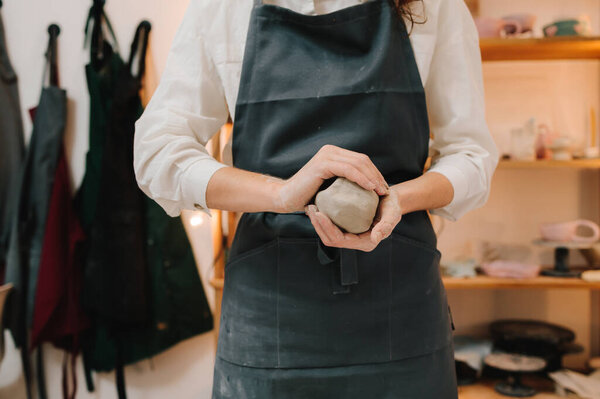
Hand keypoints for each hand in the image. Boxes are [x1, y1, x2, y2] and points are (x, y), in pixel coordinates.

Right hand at [274, 144, 388, 212]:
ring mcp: (326, 155)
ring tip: (381, 191)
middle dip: (376, 175)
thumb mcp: (331, 187)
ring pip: (358, 164)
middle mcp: (330, 151)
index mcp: (333, 153)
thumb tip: (366, 189)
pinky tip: (370, 188)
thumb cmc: (308, 197)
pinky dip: (361, 178)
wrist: (286, 197)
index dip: (375, 173)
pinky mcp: (323, 164)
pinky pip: (348, 170)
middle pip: (362, 160)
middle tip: (385, 191)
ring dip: (372, 177)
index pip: (361, 160)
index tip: (383, 189)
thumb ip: (344, 183)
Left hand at [304, 186, 403, 251]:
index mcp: (365, 242)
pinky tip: (316, 205)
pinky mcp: (346, 227)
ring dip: (317, 222)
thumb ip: (386, 226)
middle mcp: (355, 241)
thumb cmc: (393, 206)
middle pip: (330, 239)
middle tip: (311, 209)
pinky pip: (330, 226)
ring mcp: (349, 234)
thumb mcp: (393, 213)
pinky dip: (322, 218)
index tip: (319, 213)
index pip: (340, 240)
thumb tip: (375, 238)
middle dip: (318, 226)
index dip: (327, 229)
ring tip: (310, 207)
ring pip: (327, 234)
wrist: (390, 200)